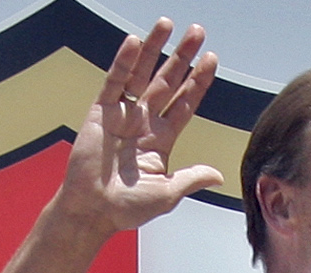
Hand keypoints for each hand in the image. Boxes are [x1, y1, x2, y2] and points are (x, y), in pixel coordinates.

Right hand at [55, 19, 223, 236]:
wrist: (92, 211)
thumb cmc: (127, 207)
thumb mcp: (167, 193)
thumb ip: (191, 178)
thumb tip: (218, 176)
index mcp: (161, 139)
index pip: (184, 103)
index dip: (198, 82)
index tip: (211, 60)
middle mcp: (144, 122)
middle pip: (168, 81)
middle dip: (182, 57)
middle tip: (197, 32)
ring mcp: (122, 115)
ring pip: (142, 74)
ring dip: (154, 49)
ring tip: (167, 24)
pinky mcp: (100, 112)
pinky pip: (114, 82)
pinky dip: (124, 62)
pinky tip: (135, 42)